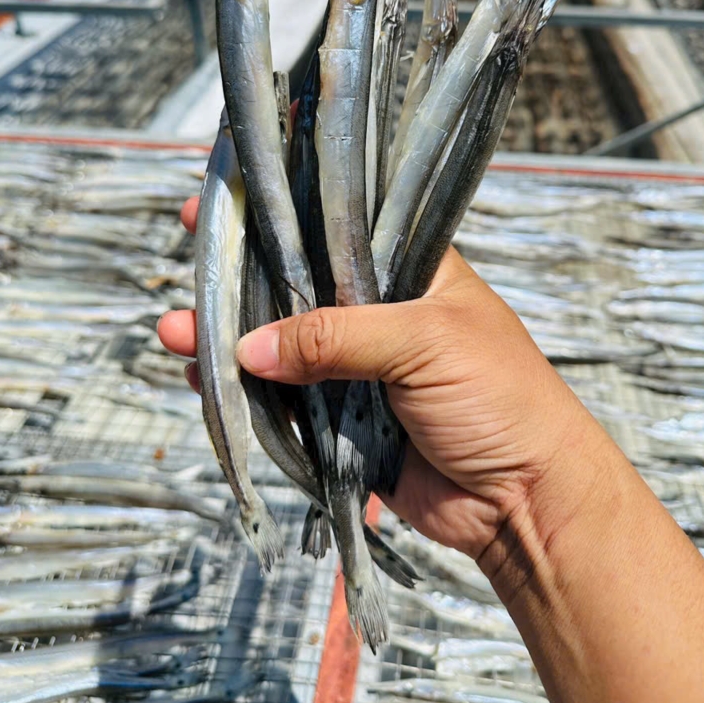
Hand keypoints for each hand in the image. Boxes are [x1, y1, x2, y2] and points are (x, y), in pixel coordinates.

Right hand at [157, 197, 595, 564]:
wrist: (525, 500)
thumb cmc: (500, 397)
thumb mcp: (423, 343)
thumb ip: (336, 338)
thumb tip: (252, 348)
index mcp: (409, 272)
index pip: (337, 230)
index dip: (285, 216)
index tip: (233, 202)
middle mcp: (379, 314)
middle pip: (298, 289)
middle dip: (243, 279)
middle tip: (191, 262)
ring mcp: (359, 369)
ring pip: (283, 347)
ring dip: (230, 341)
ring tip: (178, 333)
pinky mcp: (344, 423)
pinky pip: (285, 404)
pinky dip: (246, 394)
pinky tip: (204, 381)